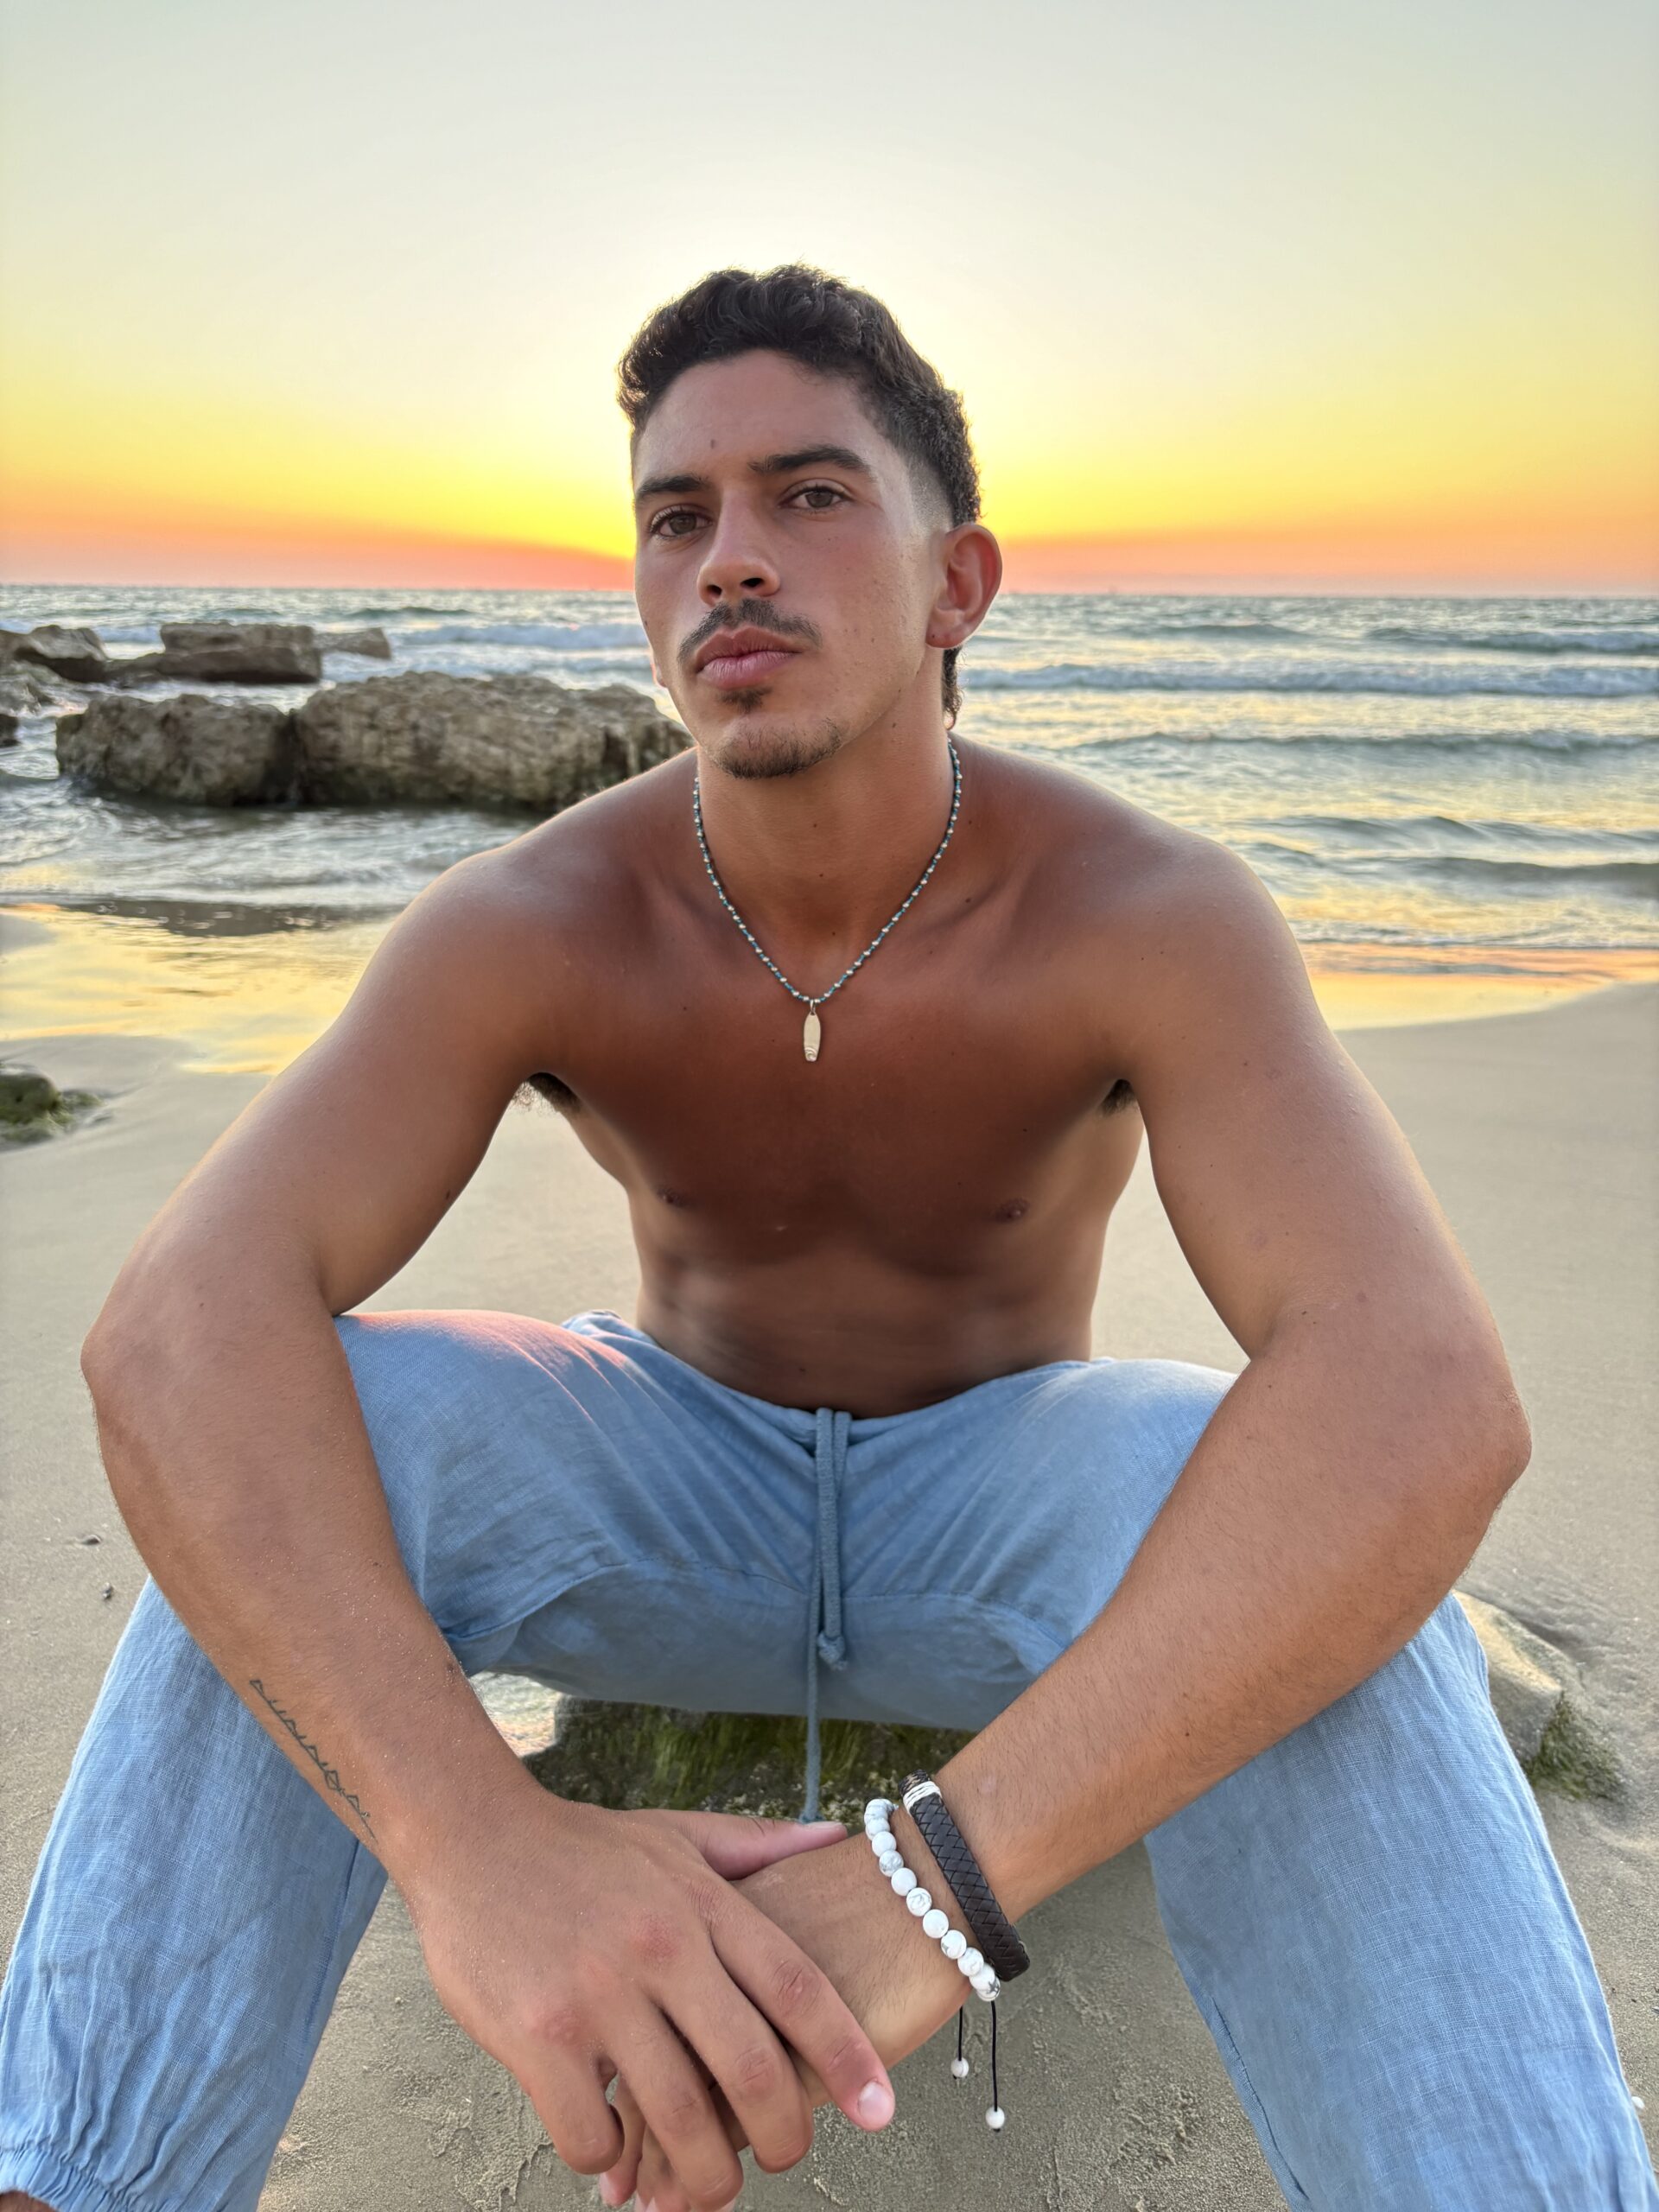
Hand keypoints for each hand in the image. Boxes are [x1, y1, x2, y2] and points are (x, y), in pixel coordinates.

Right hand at [400, 1784, 896, 2211]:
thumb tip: (840, 1837)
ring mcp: (597, 1995)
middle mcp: (659, 1949)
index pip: (796, 1988)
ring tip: (707, 2187)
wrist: (471, 1835)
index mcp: (701, 1904)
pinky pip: (594, 2134)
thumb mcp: (678, 1836)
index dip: (846, 2056)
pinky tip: (612, 2151)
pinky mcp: (538, 2037)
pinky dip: (611, 2162)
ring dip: (704, 2174)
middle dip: (783, 2137)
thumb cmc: (582, 1846)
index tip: (882, 2111)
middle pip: (751, 2070)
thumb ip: (760, 1845)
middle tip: (785, 2161)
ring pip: (679, 2119)